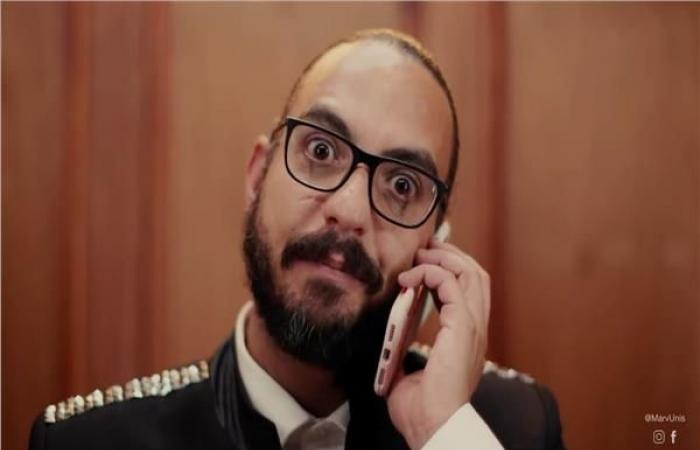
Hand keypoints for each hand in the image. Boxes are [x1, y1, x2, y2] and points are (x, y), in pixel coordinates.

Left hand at [386, 238, 490, 448]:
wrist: (432, 426)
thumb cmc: (421, 407)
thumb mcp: (410, 368)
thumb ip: (406, 348)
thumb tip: (391, 336)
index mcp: (468, 337)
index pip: (471, 289)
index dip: (451, 268)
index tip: (424, 260)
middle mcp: (476, 328)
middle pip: (476, 273)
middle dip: (450, 254)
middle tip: (425, 248)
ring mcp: (474, 326)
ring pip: (470, 272)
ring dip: (442, 259)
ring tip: (419, 258)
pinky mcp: (463, 327)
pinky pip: (452, 285)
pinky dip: (431, 274)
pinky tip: (411, 280)